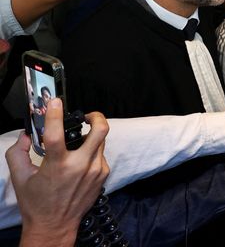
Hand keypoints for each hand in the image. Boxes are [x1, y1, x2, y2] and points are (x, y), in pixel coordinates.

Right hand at [7, 99, 109, 246]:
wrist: (56, 225)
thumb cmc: (37, 202)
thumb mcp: (20, 177)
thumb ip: (17, 152)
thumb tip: (26, 135)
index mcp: (58, 165)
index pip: (57, 132)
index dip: (56, 113)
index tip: (56, 102)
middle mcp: (81, 165)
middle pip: (101, 130)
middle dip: (95, 116)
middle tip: (86, 116)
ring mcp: (96, 170)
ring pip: (101, 141)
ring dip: (91, 136)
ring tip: (78, 141)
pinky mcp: (103, 176)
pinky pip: (101, 155)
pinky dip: (92, 151)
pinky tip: (80, 159)